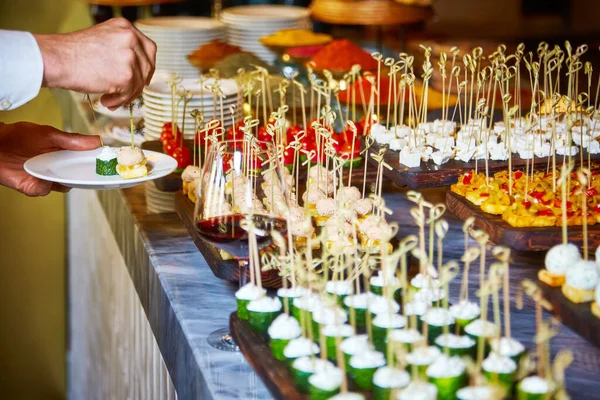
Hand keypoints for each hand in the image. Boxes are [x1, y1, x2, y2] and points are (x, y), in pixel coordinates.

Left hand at [0, 122, 100, 195]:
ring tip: (62, 171)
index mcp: (65, 154)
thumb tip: (96, 141)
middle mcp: (58, 168)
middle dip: (85, 176)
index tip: (107, 162)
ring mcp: (46, 178)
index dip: (96, 163)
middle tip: (91, 172)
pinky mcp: (33, 187)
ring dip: (64, 180)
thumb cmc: (18, 136)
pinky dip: (44, 185)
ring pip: (64, 185)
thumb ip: (72, 139)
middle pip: (78, 176)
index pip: (86, 161)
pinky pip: (44, 190)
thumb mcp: (48, 134)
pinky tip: (42, 177)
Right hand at [34, 18, 155, 109]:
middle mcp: (131, 39)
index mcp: (126, 27)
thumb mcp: (104, 39)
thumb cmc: (74, 52)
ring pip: (139, 83)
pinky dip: (118, 101)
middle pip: (147, 67)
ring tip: (110, 98)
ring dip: (126, 95)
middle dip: (139, 83)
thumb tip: (137, 70)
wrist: (58, 59)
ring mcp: (130, 57)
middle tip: (127, 93)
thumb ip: (122, 48)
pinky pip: (128, 94)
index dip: (146, 66)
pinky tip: (105, 100)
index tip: (142, 77)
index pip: (149, 49)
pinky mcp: (126, 76)